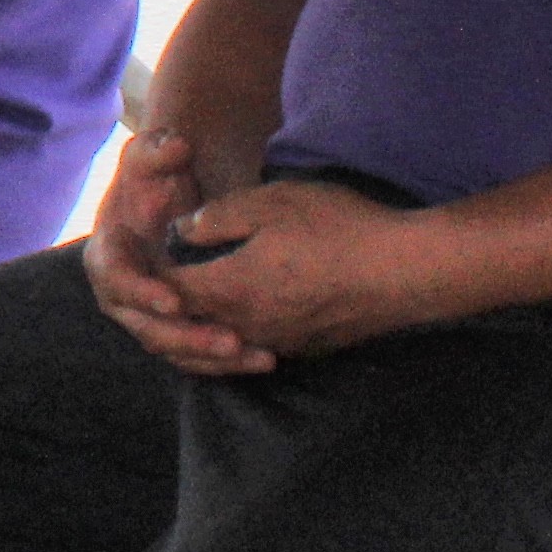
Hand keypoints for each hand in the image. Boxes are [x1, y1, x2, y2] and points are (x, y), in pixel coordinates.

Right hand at [82, 128, 271, 375]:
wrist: (175, 198)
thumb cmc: (157, 178)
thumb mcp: (153, 156)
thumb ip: (158, 149)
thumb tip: (176, 145)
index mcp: (107, 255)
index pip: (115, 279)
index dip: (141, 292)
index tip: (173, 300)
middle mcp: (124, 294)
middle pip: (147, 327)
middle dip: (188, 337)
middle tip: (228, 339)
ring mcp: (150, 316)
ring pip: (176, 349)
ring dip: (214, 357)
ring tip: (256, 355)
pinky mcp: (178, 330)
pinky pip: (198, 357)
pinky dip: (228, 362)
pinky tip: (265, 358)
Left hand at [142, 174, 467, 364]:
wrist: (407, 270)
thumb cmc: (337, 228)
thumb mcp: (268, 204)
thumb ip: (216, 219)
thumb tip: (181, 231)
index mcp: (230, 288)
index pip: (169, 289)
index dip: (151, 269)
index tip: (144, 250)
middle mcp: (248, 325)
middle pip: (192, 320)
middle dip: (172, 299)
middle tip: (163, 274)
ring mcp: (280, 341)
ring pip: (225, 336)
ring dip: (206, 318)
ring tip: (200, 291)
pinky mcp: (308, 347)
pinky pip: (259, 342)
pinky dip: (241, 329)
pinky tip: (250, 307)